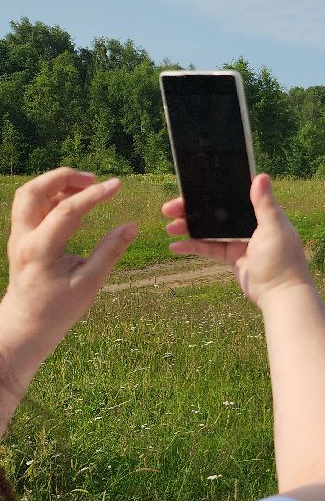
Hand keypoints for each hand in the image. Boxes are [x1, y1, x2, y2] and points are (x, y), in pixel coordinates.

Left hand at [0, 169, 137, 363]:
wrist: (27, 323)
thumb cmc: (59, 308)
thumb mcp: (90, 283)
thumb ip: (109, 252)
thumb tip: (131, 226)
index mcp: (40, 250)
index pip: (66, 211)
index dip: (94, 195)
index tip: (117, 185)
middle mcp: (23, 238)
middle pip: (33, 191)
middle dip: (63, 177)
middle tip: (93, 179)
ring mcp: (17, 236)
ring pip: (29, 195)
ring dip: (55, 184)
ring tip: (86, 188)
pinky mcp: (21, 237)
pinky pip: (31, 206)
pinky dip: (52, 196)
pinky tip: (75, 204)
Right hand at [163, 174, 311, 308]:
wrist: (281, 294)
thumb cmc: (283, 260)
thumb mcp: (275, 229)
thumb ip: (265, 204)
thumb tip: (261, 176)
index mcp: (261, 213)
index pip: (233, 196)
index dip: (212, 190)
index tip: (190, 186)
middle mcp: (249, 224)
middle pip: (217, 211)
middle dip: (193, 208)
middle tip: (169, 208)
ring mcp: (240, 240)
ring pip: (209, 229)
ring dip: (189, 227)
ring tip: (169, 227)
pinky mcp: (232, 256)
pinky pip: (209, 248)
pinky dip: (192, 247)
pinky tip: (175, 247)